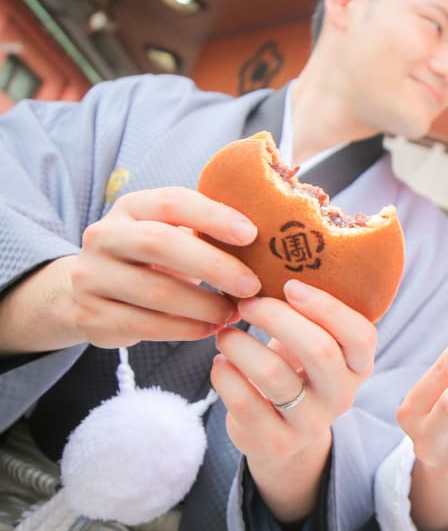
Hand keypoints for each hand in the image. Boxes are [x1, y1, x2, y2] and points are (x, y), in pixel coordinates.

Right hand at [70, 187, 260, 347]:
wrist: (91, 290)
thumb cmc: (153, 258)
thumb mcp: (170, 234)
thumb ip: (206, 231)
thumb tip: (273, 238)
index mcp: (131, 207)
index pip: (172, 202)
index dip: (213, 216)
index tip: (251, 234)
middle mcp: (104, 236)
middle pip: (160, 243)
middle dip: (213, 266)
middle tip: (252, 285)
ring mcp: (92, 277)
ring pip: (154, 291)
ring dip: (204, 305)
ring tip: (233, 312)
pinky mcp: (91, 316)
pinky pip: (146, 325)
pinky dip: (186, 329)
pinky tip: (210, 328)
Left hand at [211, 279, 376, 522]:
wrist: (284, 439)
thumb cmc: (295, 373)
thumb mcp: (313, 345)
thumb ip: (308, 312)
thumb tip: (274, 247)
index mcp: (358, 364)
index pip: (361, 334)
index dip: (327, 307)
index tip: (289, 285)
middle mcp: (343, 395)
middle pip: (319, 350)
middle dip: (277, 317)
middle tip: (247, 302)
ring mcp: (311, 422)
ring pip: (274, 374)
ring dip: (241, 344)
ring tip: (225, 333)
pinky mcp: (276, 442)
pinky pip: (245, 403)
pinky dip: (224, 376)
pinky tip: (219, 364)